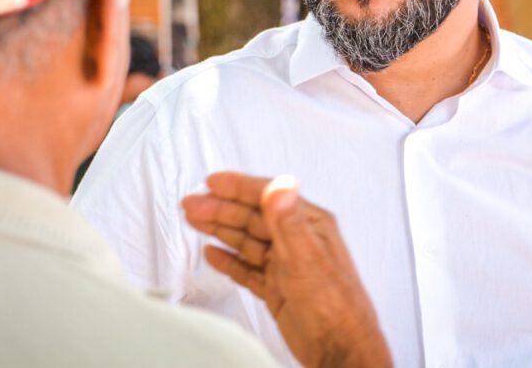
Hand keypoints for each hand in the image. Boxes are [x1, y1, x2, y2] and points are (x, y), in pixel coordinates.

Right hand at [182, 172, 391, 367]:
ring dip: (220, 230)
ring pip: (246, 242)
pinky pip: (247, 269)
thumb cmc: (335, 306)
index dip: (238, 188)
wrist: (339, 350)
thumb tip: (280, 184)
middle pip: (251, 218)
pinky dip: (229, 260)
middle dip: (220, 209)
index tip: (213, 182)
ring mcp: (285, 266)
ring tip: (195, 220)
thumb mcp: (307, 256)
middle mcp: (296, 242)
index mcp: (308, 225)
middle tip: (192, 204)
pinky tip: (214, 253)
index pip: (268, 197)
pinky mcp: (277, 288)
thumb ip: (289, 220)